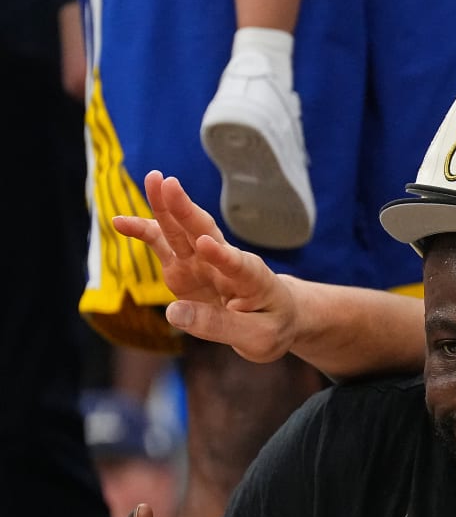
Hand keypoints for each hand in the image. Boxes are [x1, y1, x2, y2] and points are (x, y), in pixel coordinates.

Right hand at [112, 172, 300, 361]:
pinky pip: (161, 245)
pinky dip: (143, 232)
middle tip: (171, 184)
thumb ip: (217, 325)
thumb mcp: (255, 336)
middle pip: (205, 232)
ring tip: (153, 179)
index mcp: (253, 279)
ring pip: (181, 230)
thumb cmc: (270, 325)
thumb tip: (173, 313)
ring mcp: (201, 262)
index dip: (222, 256)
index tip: (206, 245)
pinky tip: (119, 221)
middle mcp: (225, 262)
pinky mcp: (183, 267)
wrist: (275, 315)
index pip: (238, 266)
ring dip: (166, 206)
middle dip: (186, 210)